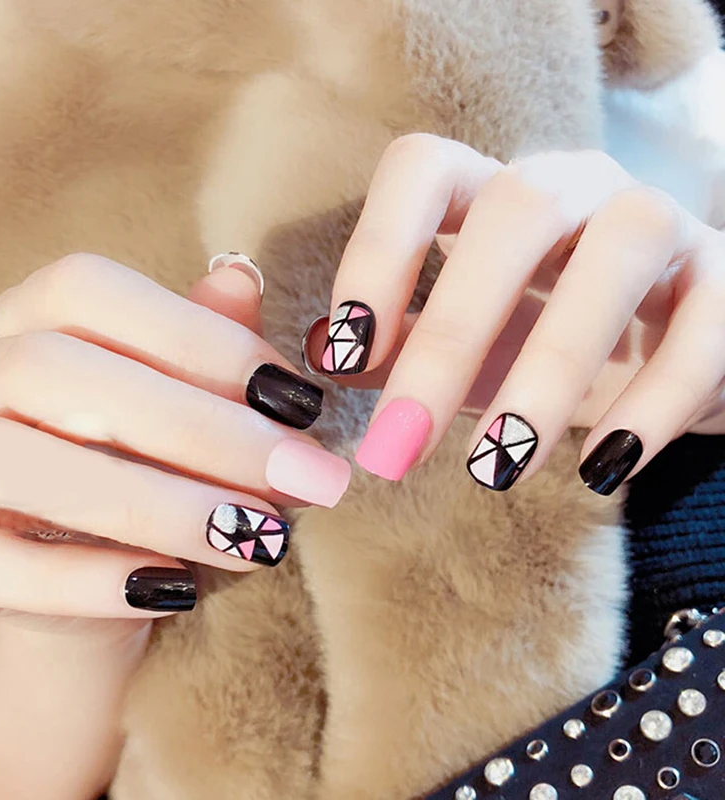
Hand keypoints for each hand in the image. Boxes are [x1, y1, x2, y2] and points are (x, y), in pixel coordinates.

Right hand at [0, 253, 349, 620]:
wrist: (71, 577)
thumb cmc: (139, 467)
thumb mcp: (176, 404)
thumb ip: (204, 345)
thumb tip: (243, 278)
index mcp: (28, 320)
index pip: (87, 288)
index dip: (198, 336)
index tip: (295, 400)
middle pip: (52, 370)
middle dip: (195, 426)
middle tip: (300, 475)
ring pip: (8, 461)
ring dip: (153, 503)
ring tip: (258, 538)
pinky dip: (87, 581)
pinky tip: (176, 589)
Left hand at [305, 135, 724, 493]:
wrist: (675, 351)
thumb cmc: (548, 341)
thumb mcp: (468, 343)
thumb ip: (398, 344)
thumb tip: (316, 358)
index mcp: (493, 192)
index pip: (422, 171)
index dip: (377, 250)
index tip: (345, 354)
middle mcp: (577, 188)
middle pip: (512, 212)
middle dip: (449, 333)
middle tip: (400, 445)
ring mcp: (659, 225)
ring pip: (612, 259)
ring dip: (547, 371)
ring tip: (497, 469)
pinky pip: (703, 331)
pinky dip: (654, 404)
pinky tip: (606, 470)